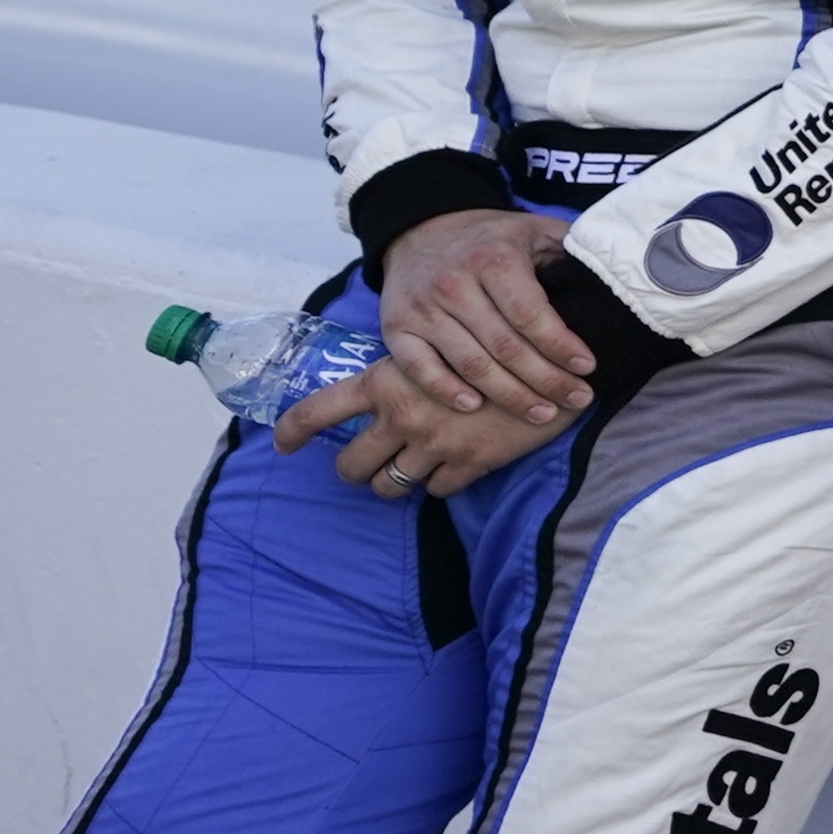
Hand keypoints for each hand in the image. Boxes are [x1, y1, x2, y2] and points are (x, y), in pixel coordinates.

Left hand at [284, 357, 571, 501]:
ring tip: (406, 471)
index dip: (290, 432)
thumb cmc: (492, 343)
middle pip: (350, 465)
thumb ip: (406, 371)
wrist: (549, 358)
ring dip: (392, 483)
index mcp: (384, 380)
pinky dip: (438, 483)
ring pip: (389, 486)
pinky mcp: (469, 463)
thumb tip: (384, 388)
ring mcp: (434, 443)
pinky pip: (436, 490)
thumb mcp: (436, 345)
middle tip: (366, 464)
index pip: (315, 411)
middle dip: (354, 470)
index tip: (283, 446)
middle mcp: (401, 416)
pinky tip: (450, 466)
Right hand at [377, 207, 594, 428]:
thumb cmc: (492, 239)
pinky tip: (475, 407)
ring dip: (508, 395)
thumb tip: (622, 275)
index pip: (530, 314)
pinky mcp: (396, 328)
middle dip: (546, 380)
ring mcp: (422, 309)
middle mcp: (453, 284)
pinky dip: (446, 391)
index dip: (561, 346)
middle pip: (504, 347)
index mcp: (493, 259)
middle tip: (577, 400)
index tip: (588, 368)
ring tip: (542, 413)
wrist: (421, 228)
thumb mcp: (536, 230)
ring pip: (470, 364)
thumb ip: (573, 250)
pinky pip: (419, 368)